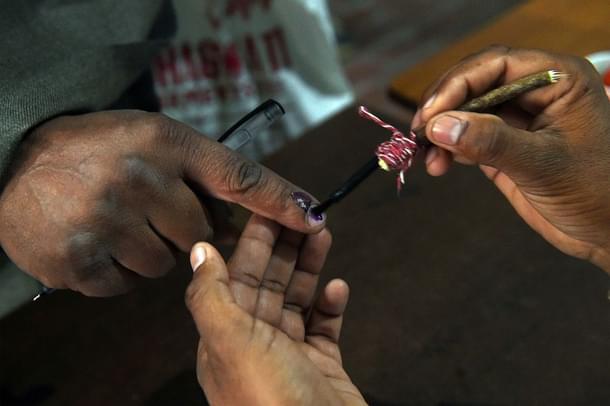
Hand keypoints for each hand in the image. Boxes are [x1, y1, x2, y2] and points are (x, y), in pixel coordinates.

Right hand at [0, 111, 325, 295]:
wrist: (14, 164)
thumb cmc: (97, 150)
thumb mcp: (152, 139)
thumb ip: (201, 171)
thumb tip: (252, 211)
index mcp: (165, 144)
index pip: (237, 175)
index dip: (278, 201)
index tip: (314, 218)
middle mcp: (140, 179)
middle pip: (201, 233)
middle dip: (184, 230)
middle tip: (152, 210)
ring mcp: (107, 220)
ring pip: (166, 263)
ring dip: (150, 252)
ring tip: (117, 223)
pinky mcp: (78, 259)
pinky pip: (126, 284)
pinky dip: (117, 270)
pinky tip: (96, 242)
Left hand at [185, 215, 364, 404]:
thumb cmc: (272, 398)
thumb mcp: (232, 344)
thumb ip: (212, 296)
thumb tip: (200, 250)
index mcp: (226, 337)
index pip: (238, 276)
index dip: (254, 240)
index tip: (271, 207)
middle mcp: (255, 344)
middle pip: (271, 283)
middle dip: (286, 247)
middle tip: (305, 212)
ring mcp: (291, 356)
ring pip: (298, 300)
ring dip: (310, 268)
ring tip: (324, 234)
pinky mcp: (323, 368)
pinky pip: (325, 328)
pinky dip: (330, 307)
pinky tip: (338, 288)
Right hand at [411, 46, 609, 270]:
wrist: (608, 233)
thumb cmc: (597, 192)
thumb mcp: (543, 164)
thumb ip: (491, 142)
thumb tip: (439, 126)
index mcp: (558, 79)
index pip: (497, 64)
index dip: (457, 84)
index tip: (431, 114)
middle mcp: (535, 92)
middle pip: (475, 83)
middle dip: (444, 108)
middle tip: (419, 133)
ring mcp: (518, 119)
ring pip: (466, 110)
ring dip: (441, 132)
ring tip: (428, 158)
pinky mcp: (504, 145)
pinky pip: (468, 136)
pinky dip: (448, 149)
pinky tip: (439, 165)